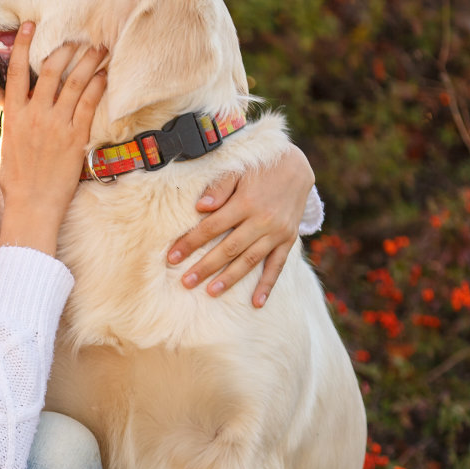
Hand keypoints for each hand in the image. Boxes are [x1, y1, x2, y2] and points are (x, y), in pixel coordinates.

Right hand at [0, 23, 107, 254]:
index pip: (15, 73)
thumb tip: (15, 118)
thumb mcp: (2, 151)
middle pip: (50, 69)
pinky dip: (98, 86)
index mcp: (12, 117)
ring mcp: (56, 125)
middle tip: (79, 36)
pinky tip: (106, 75)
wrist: (32, 205)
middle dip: (66, 48)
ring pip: (74, 82)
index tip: (30, 25)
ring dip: (88, 61)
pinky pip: (89, 103)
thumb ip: (10, 129)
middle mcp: (34, 115)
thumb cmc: (15, 183)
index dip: (23, 46)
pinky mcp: (75, 136)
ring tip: (100, 48)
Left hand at [166, 144, 315, 306]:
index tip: (172, 258)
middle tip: (186, 283)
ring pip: (250, 260)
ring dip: (230, 278)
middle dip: (205, 267)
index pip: (211, 228)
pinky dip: (267, 285)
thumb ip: (219, 187)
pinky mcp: (288, 239)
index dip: (190, 243)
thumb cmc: (259, 167)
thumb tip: (200, 207)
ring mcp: (277, 232)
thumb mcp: (238, 170)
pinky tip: (256, 302)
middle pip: (228, 248)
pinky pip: (277, 265)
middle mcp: (262, 220)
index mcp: (245, 203)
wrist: (297, 166)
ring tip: (210, 292)